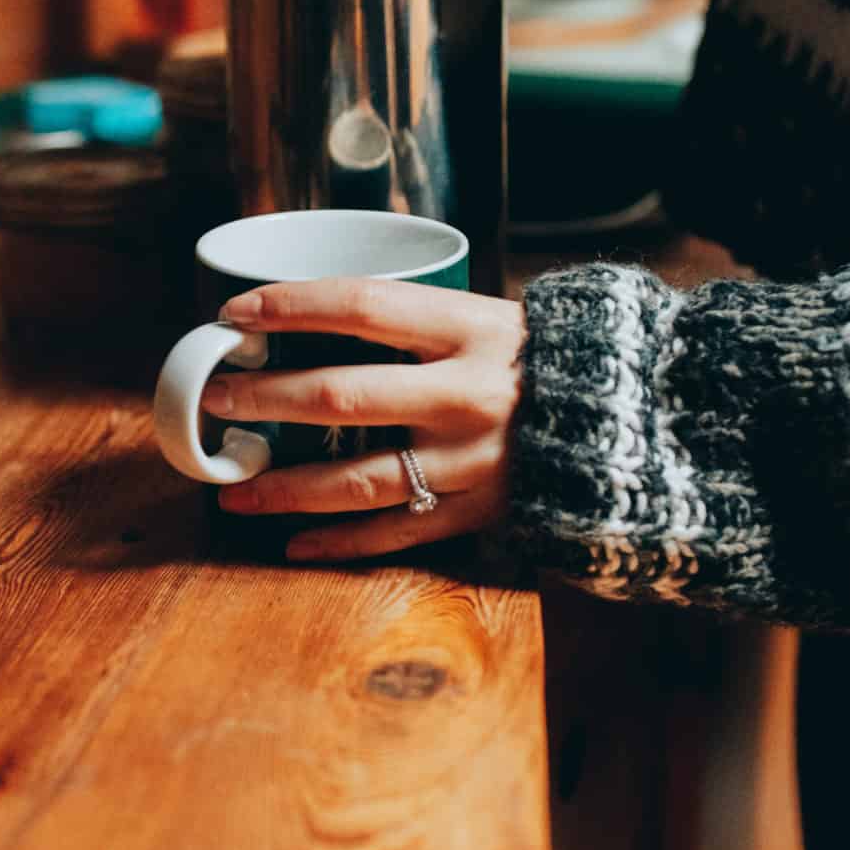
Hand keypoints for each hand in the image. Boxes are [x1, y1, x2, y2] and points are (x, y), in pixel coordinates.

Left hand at [203, 278, 523, 560]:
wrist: (633, 423)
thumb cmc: (544, 361)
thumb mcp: (490, 318)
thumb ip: (415, 321)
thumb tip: (307, 317)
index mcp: (469, 328)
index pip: (361, 306)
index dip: (290, 307)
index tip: (236, 313)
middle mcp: (466, 395)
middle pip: (342, 397)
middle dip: (266, 399)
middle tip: (216, 399)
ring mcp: (471, 461)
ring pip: (357, 481)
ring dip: (284, 487)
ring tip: (232, 491)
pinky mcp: (479, 512)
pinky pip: (395, 535)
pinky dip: (339, 543)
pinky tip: (293, 543)